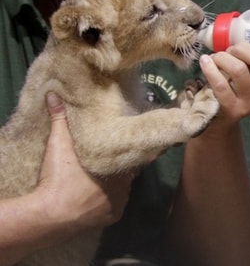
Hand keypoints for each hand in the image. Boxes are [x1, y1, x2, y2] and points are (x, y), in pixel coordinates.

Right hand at [37, 92, 130, 230]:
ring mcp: (120, 203)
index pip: (135, 155)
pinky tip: (100, 196)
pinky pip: (117, 207)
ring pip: (125, 190)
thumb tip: (54, 95)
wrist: (49, 215)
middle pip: (130, 172)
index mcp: (118, 166)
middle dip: (124, 166)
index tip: (137, 144)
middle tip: (112, 161)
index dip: (135, 149)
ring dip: (117, 185)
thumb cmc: (59, 178)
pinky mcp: (112, 218)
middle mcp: (125, 185)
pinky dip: (110, 203)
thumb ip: (60, 119)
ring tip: (104, 179)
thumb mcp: (59, 145)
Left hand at [199, 40, 249, 123]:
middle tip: (234, 48)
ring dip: (224, 56)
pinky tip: (206, 61)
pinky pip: (220, 84)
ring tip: (218, 55)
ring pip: (239, 70)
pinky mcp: (232, 108)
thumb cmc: (241, 82)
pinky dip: (210, 67)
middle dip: (244, 47)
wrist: (223, 115)